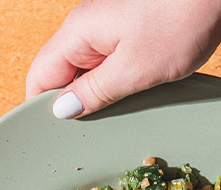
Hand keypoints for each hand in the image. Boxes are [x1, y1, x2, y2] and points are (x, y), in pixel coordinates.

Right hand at [25, 0, 220, 118]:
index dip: (44, 111)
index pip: (39, 78)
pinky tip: (138, 96)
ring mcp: (110, 26)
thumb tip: (62, 111)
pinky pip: (114, 61)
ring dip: (102, 94)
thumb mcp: (135, 69)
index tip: (59, 139)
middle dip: (76, 105)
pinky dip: (121, 81)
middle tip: (95, 135)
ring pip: (90, 70)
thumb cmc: (181, 19)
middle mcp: (87, 27)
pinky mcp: (134, 28)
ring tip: (120, 117)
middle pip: (63, 75)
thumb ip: (94, 93)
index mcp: (77, 33)